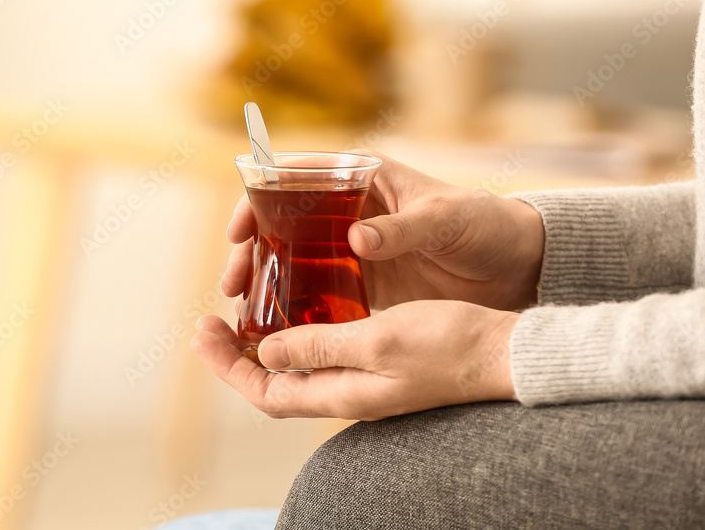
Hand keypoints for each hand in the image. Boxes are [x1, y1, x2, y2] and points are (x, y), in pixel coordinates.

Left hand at [191, 301, 518, 419]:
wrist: (500, 353)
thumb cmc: (446, 344)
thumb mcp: (377, 338)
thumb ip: (321, 345)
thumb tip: (268, 351)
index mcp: (342, 393)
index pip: (266, 392)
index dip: (229, 367)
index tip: (204, 333)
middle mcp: (346, 392)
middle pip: (273, 384)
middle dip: (235, 357)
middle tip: (209, 323)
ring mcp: (361, 380)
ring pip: (295, 370)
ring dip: (262, 347)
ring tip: (241, 315)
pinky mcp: (376, 363)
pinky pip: (321, 355)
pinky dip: (296, 336)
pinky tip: (295, 312)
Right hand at [222, 151, 543, 311]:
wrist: (519, 265)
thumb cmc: (485, 224)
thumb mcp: (446, 219)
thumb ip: (403, 228)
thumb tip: (356, 239)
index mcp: (362, 178)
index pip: (294, 178)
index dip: (258, 200)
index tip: (238, 230)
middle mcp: (348, 211)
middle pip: (282, 224)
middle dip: (250, 251)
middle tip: (232, 284)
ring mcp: (352, 250)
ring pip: (293, 261)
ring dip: (266, 283)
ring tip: (243, 312)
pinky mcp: (364, 283)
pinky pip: (319, 293)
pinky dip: (296, 308)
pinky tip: (277, 329)